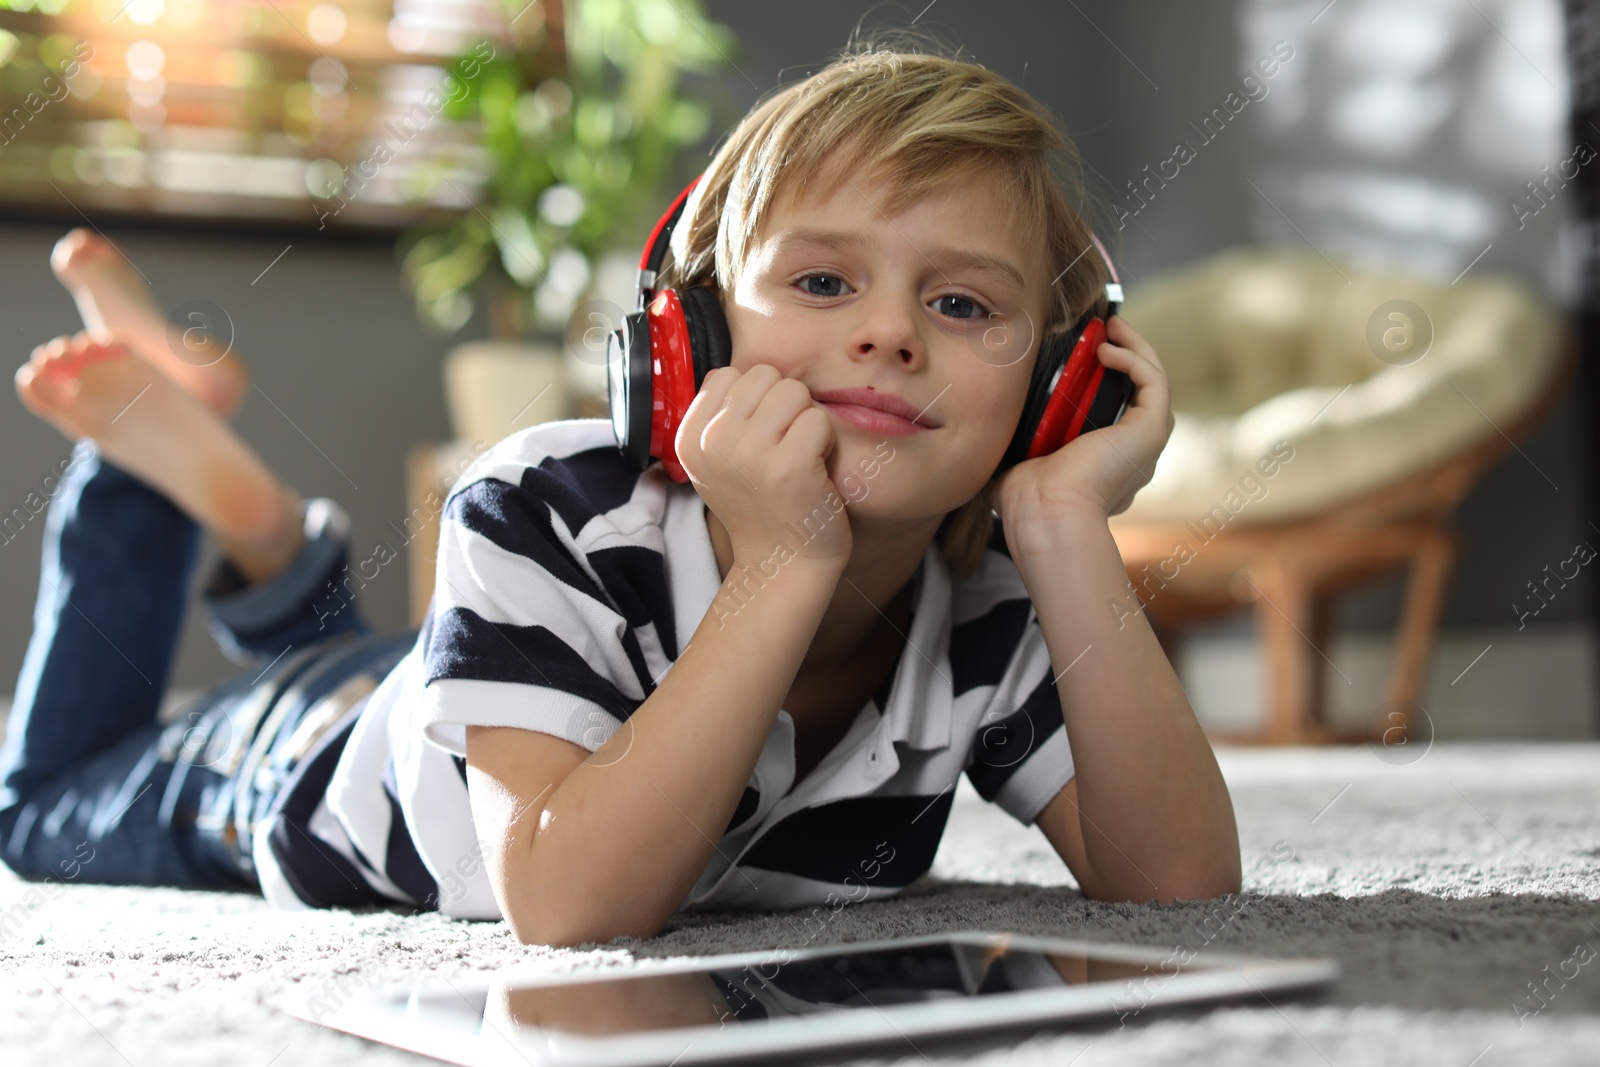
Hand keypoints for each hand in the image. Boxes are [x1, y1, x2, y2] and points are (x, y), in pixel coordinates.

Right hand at [675, 363, 852, 571]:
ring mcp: (749, 453)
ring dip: (806, 420)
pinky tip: (813, 470)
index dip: (755, 400)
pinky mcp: (789, 465)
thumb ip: (719, 415)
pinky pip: (818, 418)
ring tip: (798, 455)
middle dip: (783, 405)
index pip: (729, 374)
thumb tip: (735, 373)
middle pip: (765, 375)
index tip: (758, 439)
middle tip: (784, 447)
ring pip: (793, 391)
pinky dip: (825, 441)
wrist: (782, 562)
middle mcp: (713, 442)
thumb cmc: (759, 504)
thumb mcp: (716, 461)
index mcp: (690, 437)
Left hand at [993, 315, 1173, 533]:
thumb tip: (985, 431)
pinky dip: (1135, 357)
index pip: (1115, 412)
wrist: (1045, 513)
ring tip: (1112, 326)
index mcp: (1104, 463)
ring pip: (1154, 381)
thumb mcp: (1014, 464)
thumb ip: (1008, 445)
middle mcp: (1131, 453)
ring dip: (1136, 348)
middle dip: (1127, 355)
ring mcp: (1145, 442)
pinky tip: (1106, 348)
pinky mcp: (1150, 430)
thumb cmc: (1025, 501)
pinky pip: (1154, 382)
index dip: (1105, 379)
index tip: (1082, 355)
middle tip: (1103, 331)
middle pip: (1140, 392)